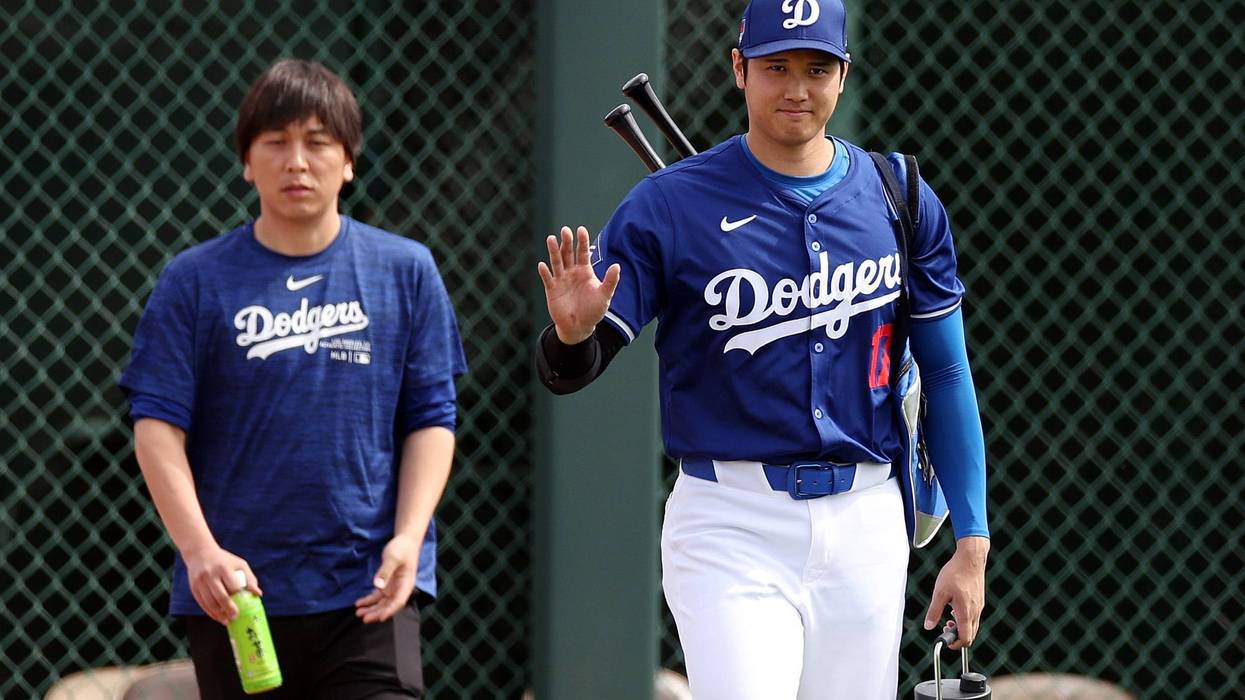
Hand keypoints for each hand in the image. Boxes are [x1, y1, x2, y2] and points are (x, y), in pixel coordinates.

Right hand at [182, 544, 259, 624]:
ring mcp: (200, 582)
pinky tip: (217, 617)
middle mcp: (211, 575)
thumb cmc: (224, 560)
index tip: (243, 607)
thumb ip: (249, 578)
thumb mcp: (239, 564)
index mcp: (224, 568)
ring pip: (210, 602)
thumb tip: (258, 594)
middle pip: (220, 596)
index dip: (238, 597)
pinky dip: (210, 612)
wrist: (199, 553)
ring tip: (227, 621)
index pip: (233, 586)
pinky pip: (202, 603)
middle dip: (228, 609)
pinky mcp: (194, 588)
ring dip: (218, 614)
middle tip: (235, 617)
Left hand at [355, 534, 419, 622]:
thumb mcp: (393, 557)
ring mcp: (393, 587)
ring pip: (382, 603)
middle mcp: (400, 588)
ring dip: (371, 609)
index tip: (380, 618)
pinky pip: (377, 596)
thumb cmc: (402, 548)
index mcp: (406, 584)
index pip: (399, 601)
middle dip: (377, 613)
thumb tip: (377, 585)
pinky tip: (359, 603)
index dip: (390, 610)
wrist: (406, 541)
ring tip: (358, 613)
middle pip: (389, 605)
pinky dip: (369, 600)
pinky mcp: (387, 584)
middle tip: (364, 618)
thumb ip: (386, 571)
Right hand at [537, 226, 620, 344]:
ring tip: (550, 238)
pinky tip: (542, 265)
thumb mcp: (604, 296)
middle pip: (568, 253)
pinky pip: (548, 279)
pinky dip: (545, 272)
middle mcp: (572, 272)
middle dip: (566, 242)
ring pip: (556, 262)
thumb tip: (617, 265)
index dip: (582, 241)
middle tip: (565, 230)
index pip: (583, 252)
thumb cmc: (593, 311)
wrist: (579, 327)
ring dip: (553, 251)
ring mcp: (561, 280)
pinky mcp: (552, 289)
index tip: (581, 229)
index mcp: (585, 271)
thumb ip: (610, 281)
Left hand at [923, 535, 988, 649]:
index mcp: (965, 612)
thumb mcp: (939, 593)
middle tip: (944, 628)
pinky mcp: (979, 600)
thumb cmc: (956, 573)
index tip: (946, 641)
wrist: (971, 558)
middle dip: (957, 636)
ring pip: (972, 625)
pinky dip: (964, 618)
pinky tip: (954, 607)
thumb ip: (934, 611)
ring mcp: (979, 606)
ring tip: (947, 617)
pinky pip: (974, 616)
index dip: (955, 644)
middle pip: (970, 635)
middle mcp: (975, 612)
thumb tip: (928, 626)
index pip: (965, 639)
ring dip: (960, 627)